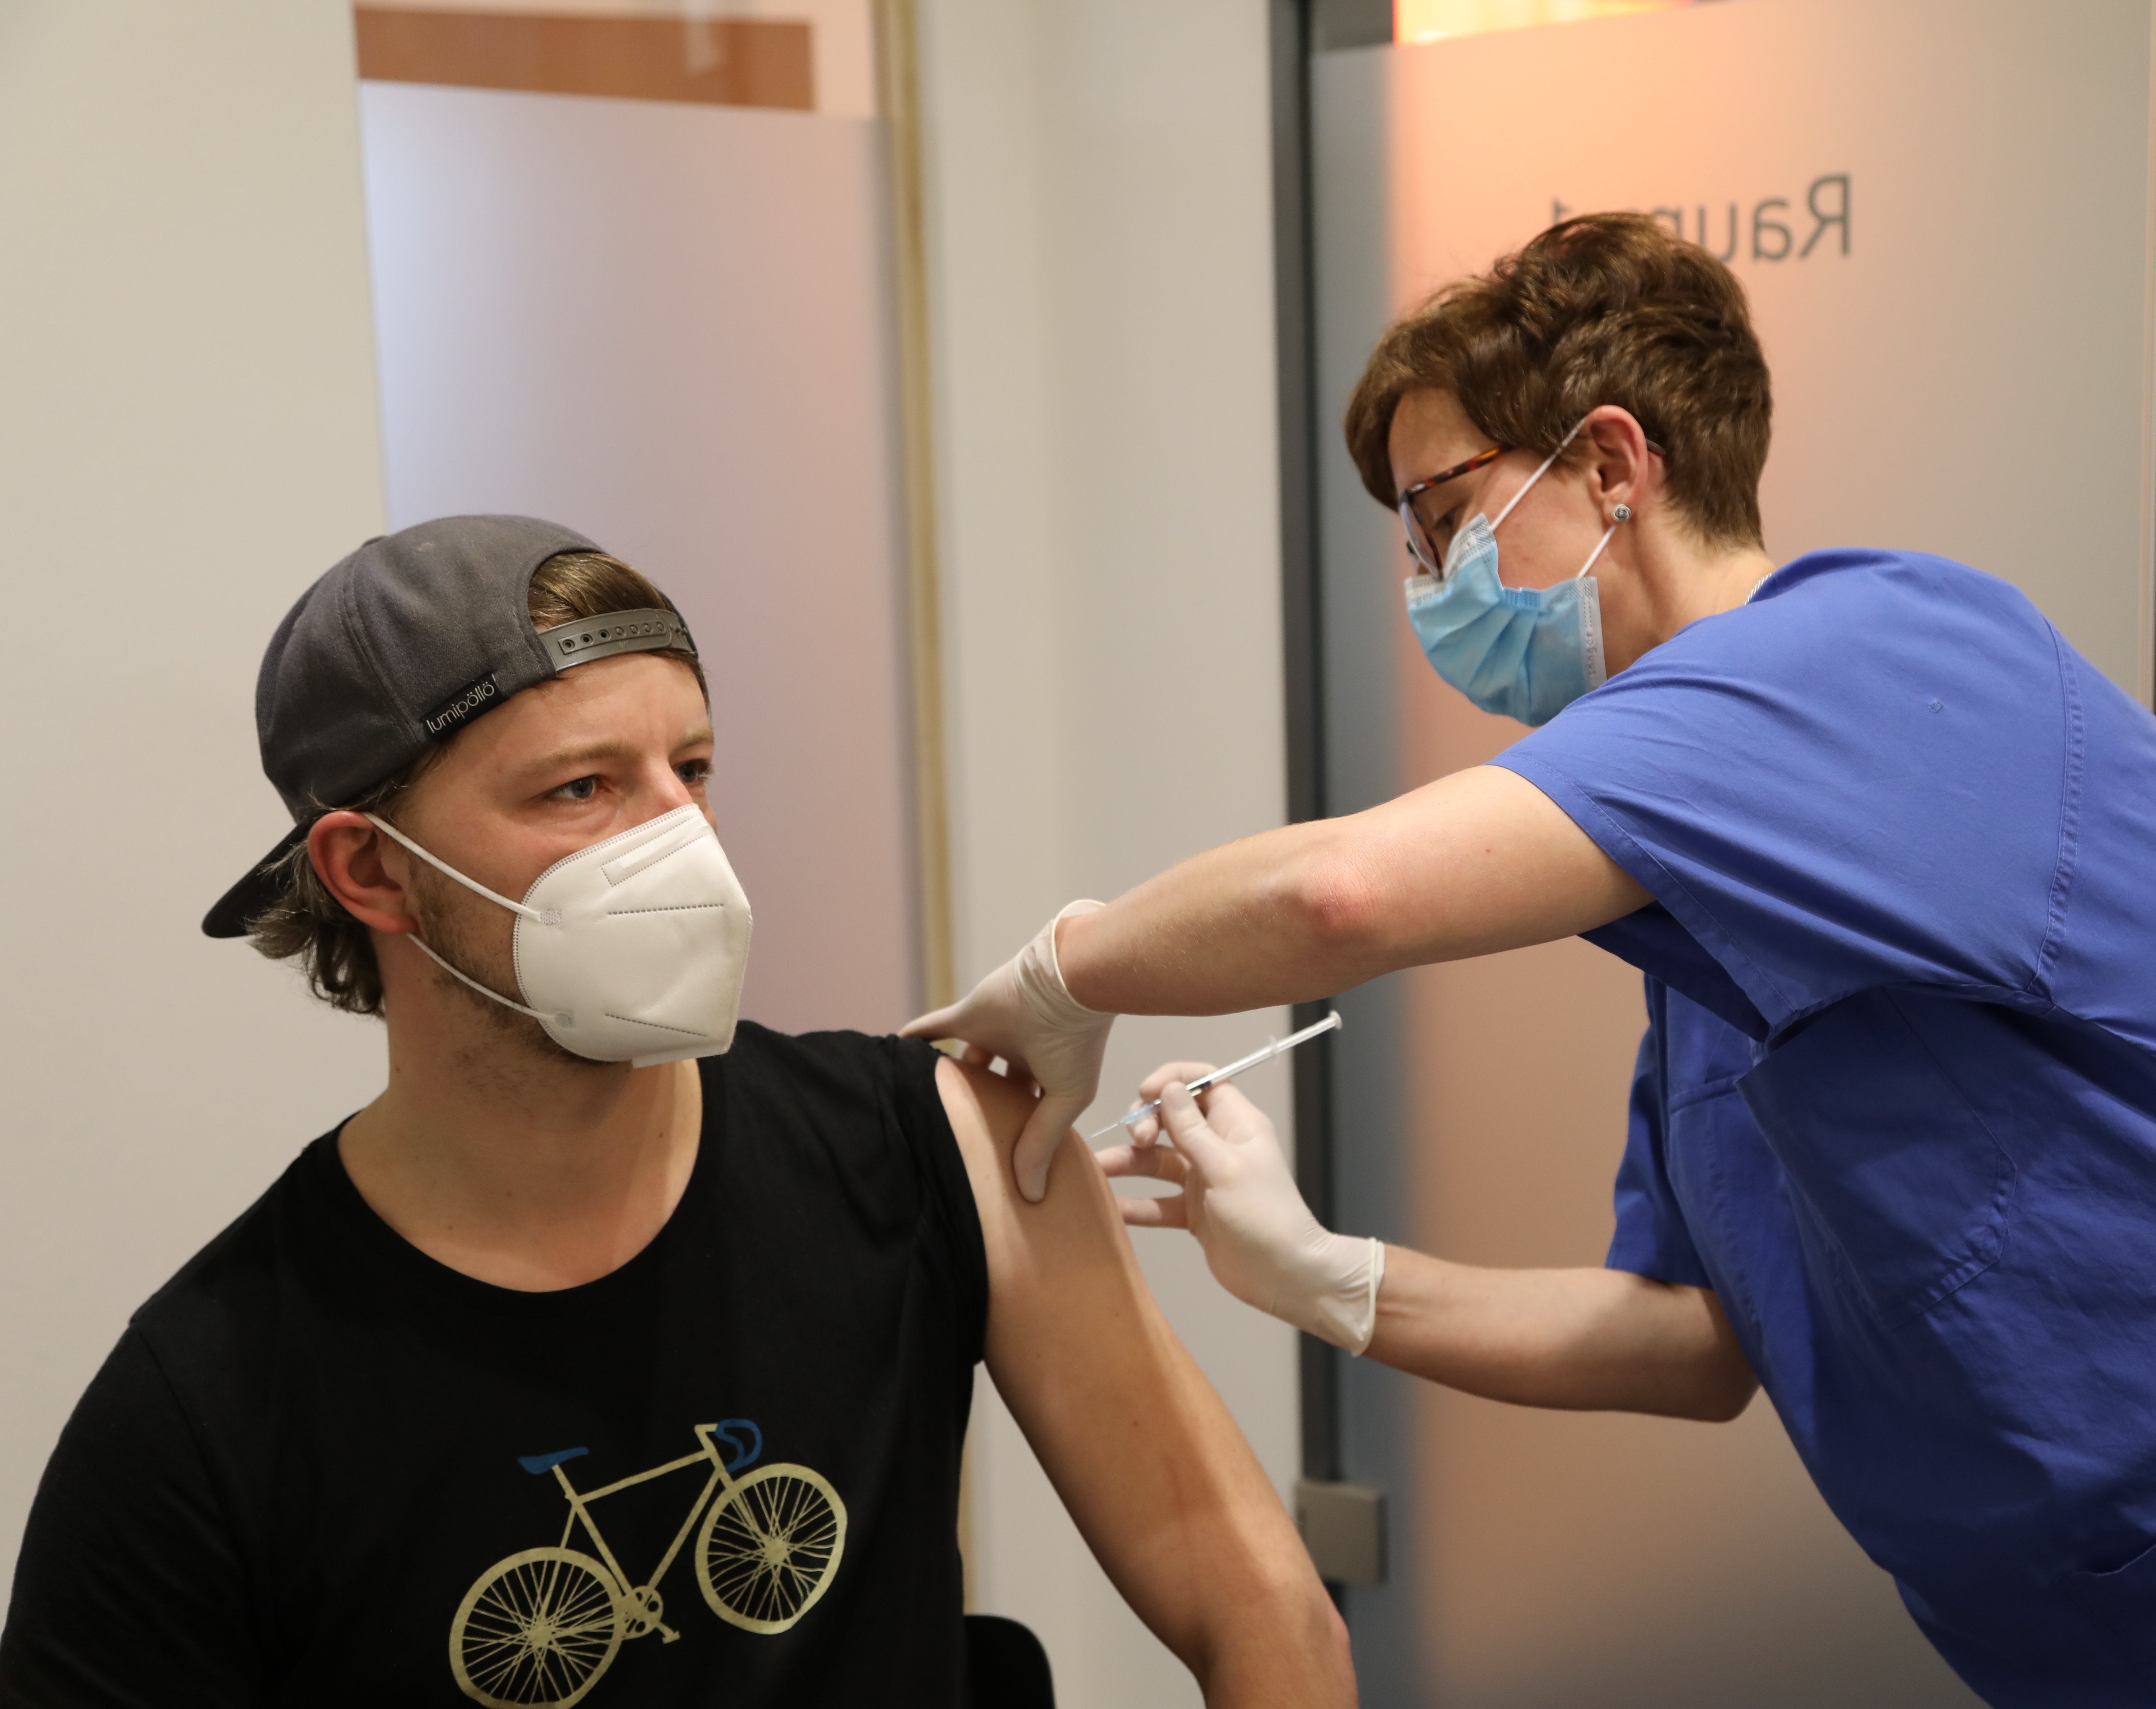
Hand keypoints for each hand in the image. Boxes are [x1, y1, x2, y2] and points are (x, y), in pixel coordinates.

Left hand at [901, 902, 1114, 1202]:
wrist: (1069, 983)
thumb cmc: (1076, 1042)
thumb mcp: (1065, 1099)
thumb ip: (1041, 1142)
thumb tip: (1032, 1195)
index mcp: (1048, 1073)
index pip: (1027, 1106)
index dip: (1016, 1129)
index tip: (1000, 1159)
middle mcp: (1020, 1052)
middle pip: (993, 1087)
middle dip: (981, 1108)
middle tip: (959, 1139)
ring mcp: (991, 1033)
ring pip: (962, 1061)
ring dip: (948, 1078)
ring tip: (925, 1107)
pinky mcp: (967, 1015)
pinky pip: (931, 1030)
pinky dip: (914, 1041)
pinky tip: (895, 1058)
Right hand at [1099, 1065, 1383, 1352]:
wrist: (1284, 1274)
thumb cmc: (1266, 1216)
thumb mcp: (1225, 1166)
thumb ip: (1191, 1129)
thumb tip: (1169, 1088)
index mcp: (1236, 1125)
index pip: (1202, 1083)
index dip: (1172, 1080)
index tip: (1146, 1091)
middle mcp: (1218, 1147)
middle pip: (1171, 1120)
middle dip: (1146, 1123)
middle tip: (1137, 1140)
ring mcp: (1204, 1180)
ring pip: (1157, 1161)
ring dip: (1129, 1163)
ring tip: (1099, 1168)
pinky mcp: (1193, 1212)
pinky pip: (1157, 1201)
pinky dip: (1135, 1204)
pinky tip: (1110, 1205)